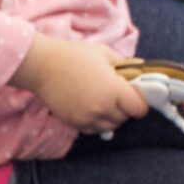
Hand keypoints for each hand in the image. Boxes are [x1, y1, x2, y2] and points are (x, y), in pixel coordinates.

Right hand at [10, 34, 147, 134]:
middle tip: (118, 94)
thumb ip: (127, 64)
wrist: (42, 66)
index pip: (139, 109)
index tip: (135, 94)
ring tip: (104, 100)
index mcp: (113, 90)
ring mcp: (87, 118)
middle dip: (126, 107)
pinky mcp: (74, 123)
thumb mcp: (105, 54)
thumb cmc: (74, 56)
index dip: (140, 102)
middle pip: (125, 118)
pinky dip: (96, 122)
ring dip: (112, 117)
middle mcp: (102, 108)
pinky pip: (93, 129)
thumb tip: (142, 67)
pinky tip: (91, 106)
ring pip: (110, 126)